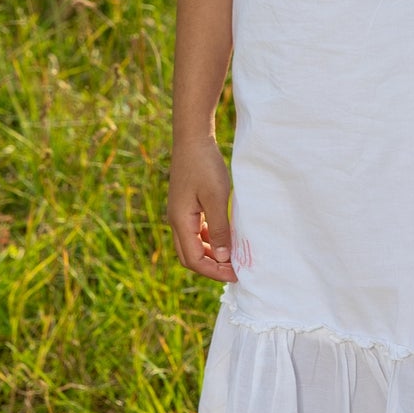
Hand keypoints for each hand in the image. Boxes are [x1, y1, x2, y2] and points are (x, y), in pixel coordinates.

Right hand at [168, 136, 236, 280]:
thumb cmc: (204, 165)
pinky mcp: (187, 206)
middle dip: (212, 267)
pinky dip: (210, 240)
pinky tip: (226, 237)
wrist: (193, 138)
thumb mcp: (216, 198)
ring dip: (211, 255)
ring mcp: (180, 214)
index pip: (194, 260)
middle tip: (236, 270)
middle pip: (191, 257)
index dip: (214, 271)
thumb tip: (224, 258)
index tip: (236, 274)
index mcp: (180, 222)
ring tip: (234, 257)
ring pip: (193, 245)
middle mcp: (176, 221)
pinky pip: (196, 232)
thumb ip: (219, 230)